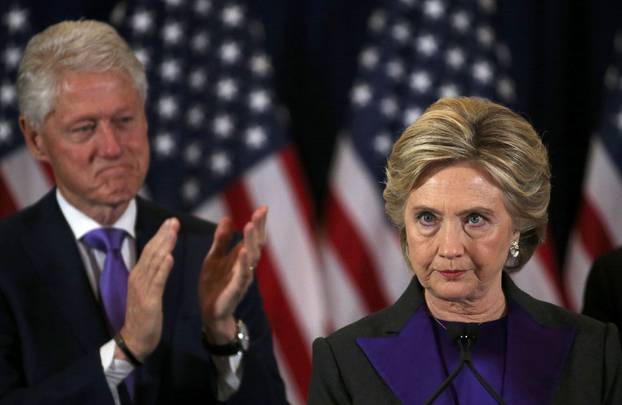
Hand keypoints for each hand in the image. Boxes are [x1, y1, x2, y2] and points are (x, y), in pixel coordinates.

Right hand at [116, 218, 178, 361]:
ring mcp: (142, 289)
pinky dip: (163, 268)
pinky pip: (157, 282)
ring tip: (173, 232)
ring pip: (154, 263)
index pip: (150, 250)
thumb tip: (162, 258)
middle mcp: (138, 278)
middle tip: (174, 220)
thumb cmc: (143, 316)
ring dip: (164, 246)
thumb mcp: (147, 291)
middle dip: (163, 235)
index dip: (160, 235)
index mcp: (139, 275)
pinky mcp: (149, 301)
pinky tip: (169, 257)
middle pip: (151, 252)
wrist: (134, 340)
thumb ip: (153, 274)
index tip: (171, 222)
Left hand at [199, 206, 267, 343]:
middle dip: (258, 228)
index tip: (263, 207)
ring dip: (251, 241)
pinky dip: (243, 263)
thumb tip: (227, 218)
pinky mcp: (235, 290)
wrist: (210, 313)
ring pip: (251, 258)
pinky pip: (242, 275)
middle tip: (259, 212)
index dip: (259, 223)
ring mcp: (242, 278)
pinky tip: (243, 251)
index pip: (253, 238)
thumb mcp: (214, 258)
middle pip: (256, 244)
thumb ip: (221, 240)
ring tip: (250, 225)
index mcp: (241, 258)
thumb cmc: (215, 285)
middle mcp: (246, 266)